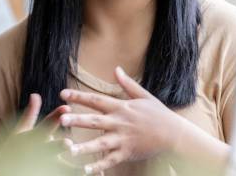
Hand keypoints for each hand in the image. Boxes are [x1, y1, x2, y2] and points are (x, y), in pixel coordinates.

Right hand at [0, 94, 76, 175]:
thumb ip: (30, 114)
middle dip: (57, 146)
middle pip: (47, 148)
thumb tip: (35, 94)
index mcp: (32, 137)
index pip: (45, 125)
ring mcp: (39, 166)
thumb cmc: (12, 148)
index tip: (67, 107)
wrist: (0, 169)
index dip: (55, 116)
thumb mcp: (20, 131)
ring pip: (56, 168)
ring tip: (83, 170)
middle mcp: (36, 151)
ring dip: (69, 169)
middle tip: (69, 143)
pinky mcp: (42, 174)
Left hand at [59, 66, 186, 174]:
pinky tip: (85, 169)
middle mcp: (120, 122)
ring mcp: (123, 138)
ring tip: (68, 150)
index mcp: (122, 107)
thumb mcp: (144, 96)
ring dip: (84, 146)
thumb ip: (127, 84)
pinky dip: (98, 165)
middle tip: (62, 120)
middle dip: (78, 120)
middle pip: (95, 121)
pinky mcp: (127, 152)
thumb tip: (116, 69)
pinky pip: (110, 160)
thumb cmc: (158, 114)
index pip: (97, 100)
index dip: (79, 97)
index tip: (62, 94)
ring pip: (100, 143)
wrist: (174, 133)